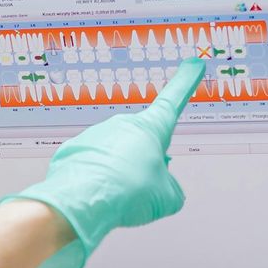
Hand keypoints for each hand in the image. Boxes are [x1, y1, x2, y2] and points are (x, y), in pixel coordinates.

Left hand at [1, 55, 203, 267]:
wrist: (82, 202)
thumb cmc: (127, 193)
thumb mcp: (167, 197)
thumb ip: (171, 189)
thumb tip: (165, 190)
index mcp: (151, 127)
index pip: (174, 99)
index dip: (186, 82)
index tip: (193, 65)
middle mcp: (123, 125)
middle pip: (143, 143)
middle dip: (145, 165)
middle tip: (143, 190)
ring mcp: (96, 135)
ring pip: (116, 158)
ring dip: (120, 176)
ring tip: (118, 198)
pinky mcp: (74, 150)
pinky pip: (92, 166)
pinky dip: (97, 181)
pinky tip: (98, 197)